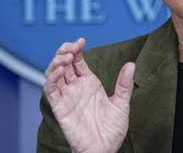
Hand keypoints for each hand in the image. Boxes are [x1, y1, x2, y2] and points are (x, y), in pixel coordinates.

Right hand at [43, 38, 134, 152]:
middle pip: (63, 63)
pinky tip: (59, 70)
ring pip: (54, 74)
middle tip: (71, 46)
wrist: (104, 149)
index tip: (81, 40)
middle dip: (64, 51)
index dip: (76, 49)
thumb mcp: (122, 103)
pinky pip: (51, 90)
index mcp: (89, 83)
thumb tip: (131, 64)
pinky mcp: (59, 107)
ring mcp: (67, 96)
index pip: (77, 61)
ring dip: (56, 62)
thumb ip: (124, 84)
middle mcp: (76, 87)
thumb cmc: (112, 129)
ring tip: (65, 57)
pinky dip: (51, 78)